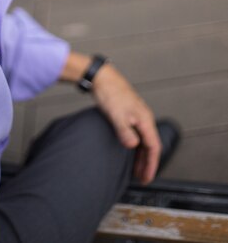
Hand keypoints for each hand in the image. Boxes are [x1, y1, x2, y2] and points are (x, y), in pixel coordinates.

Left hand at [92, 63, 161, 184]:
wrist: (102, 77)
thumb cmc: (110, 93)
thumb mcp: (117, 116)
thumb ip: (125, 132)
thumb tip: (133, 146)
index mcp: (145, 119)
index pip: (153, 147)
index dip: (151, 164)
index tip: (147, 178)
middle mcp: (144, 117)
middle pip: (150, 145)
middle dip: (147, 163)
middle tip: (142, 178)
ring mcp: (137, 114)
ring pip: (144, 139)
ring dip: (141, 155)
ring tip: (135, 168)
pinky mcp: (129, 113)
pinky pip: (137, 133)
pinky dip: (135, 145)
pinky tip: (129, 149)